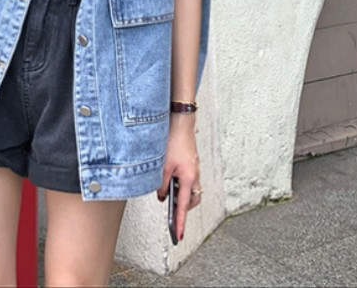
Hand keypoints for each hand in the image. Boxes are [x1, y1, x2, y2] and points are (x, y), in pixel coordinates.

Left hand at [156, 113, 201, 240]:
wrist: (181, 122)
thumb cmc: (173, 141)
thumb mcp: (163, 165)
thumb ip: (161, 183)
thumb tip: (162, 196)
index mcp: (189, 178)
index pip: (183, 206)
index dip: (179, 222)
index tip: (177, 235)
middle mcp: (194, 176)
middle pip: (190, 200)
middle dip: (182, 208)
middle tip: (171, 215)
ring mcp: (194, 169)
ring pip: (189, 190)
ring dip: (180, 195)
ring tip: (166, 194)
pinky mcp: (190, 163)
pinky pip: (187, 180)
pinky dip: (179, 184)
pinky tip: (168, 180)